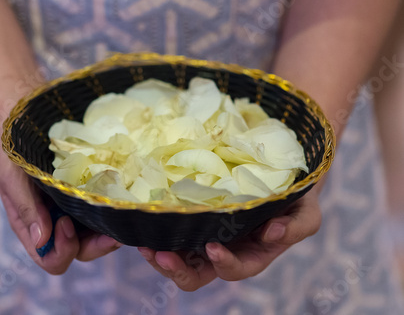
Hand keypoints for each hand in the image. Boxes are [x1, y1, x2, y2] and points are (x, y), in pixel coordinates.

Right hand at [0, 138, 121, 273]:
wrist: (27, 124)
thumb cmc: (13, 153)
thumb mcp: (13, 180)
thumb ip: (26, 210)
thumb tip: (42, 241)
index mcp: (32, 228)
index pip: (50, 258)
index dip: (62, 249)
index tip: (65, 222)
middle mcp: (55, 226)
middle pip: (80, 252)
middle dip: (95, 245)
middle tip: (108, 229)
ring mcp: (74, 212)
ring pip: (96, 236)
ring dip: (108, 231)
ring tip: (118, 214)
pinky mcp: (87, 196)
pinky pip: (102, 212)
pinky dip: (111, 212)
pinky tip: (119, 200)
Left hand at [138, 190, 320, 290]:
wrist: (278, 177)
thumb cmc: (295, 200)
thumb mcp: (306, 213)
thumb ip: (296, 227)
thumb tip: (272, 234)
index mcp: (251, 256)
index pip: (234, 270)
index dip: (223, 263)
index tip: (213, 245)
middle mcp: (224, 252)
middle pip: (197, 275)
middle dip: (178, 271)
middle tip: (161, 254)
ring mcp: (205, 237)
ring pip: (178, 259)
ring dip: (159, 257)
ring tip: (145, 243)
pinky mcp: (192, 220)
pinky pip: (172, 234)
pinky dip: (157, 233)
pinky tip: (146, 223)